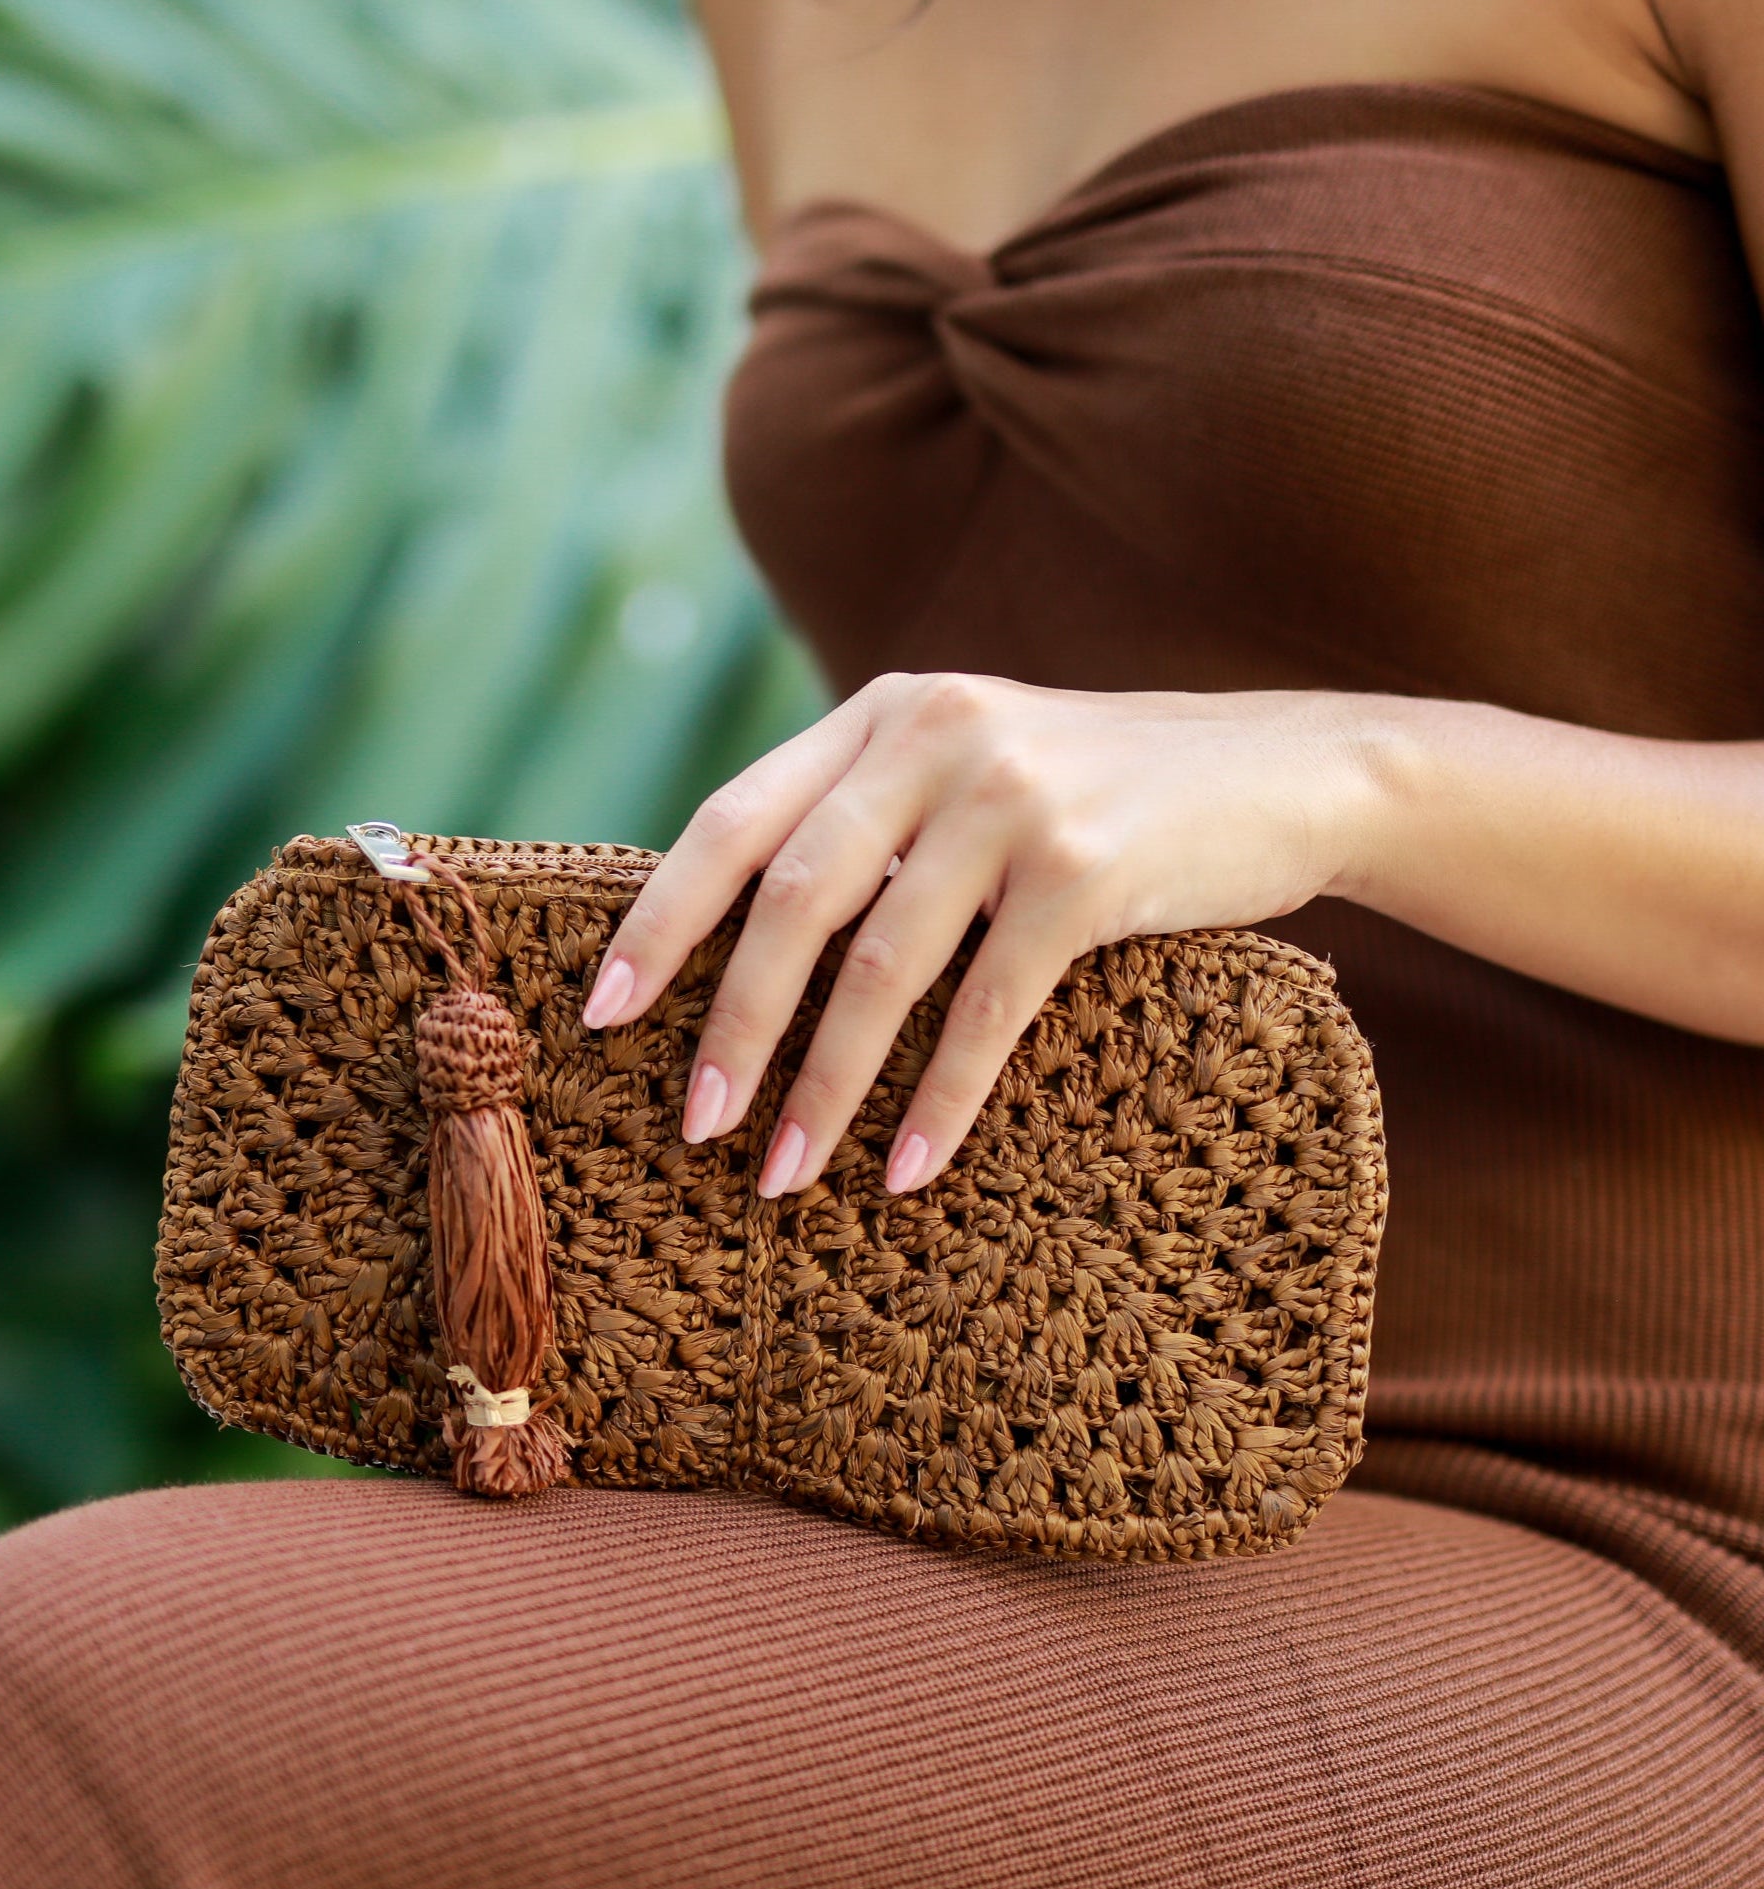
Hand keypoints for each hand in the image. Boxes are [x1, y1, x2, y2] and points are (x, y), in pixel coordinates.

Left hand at [578, 670, 1380, 1194]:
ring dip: (823, 1086)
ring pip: (883, 966)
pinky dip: (941, 1100)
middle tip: (693, 1127)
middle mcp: (934, 735)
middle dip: (733, 1025)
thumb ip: (876, 817)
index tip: (602, 1015)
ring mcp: (1014, 797)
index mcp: (884, 713)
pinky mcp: (1088, 869)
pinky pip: (987, 1008)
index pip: (736, 819)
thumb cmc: (1106, 798)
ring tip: (781, 1175)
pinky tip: (907, 1170)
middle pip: (793, 900)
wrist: (1285, 774)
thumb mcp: (974, 769)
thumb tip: (745, 944)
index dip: (662, 922)